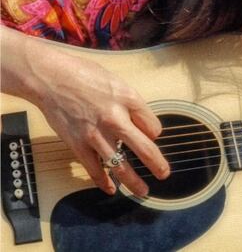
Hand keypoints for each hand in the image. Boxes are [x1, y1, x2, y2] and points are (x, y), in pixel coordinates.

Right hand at [2, 29, 169, 195]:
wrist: (50, 77)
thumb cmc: (84, 75)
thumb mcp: (117, 83)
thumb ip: (131, 104)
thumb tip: (143, 125)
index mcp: (129, 100)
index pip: (153, 126)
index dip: (154, 133)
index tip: (151, 135)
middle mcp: (115, 119)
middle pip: (144, 148)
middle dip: (157, 165)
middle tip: (164, 174)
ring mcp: (96, 134)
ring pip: (120, 165)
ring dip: (134, 181)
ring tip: (143, 191)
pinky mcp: (77, 144)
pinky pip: (94, 169)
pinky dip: (103, 181)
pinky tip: (111, 189)